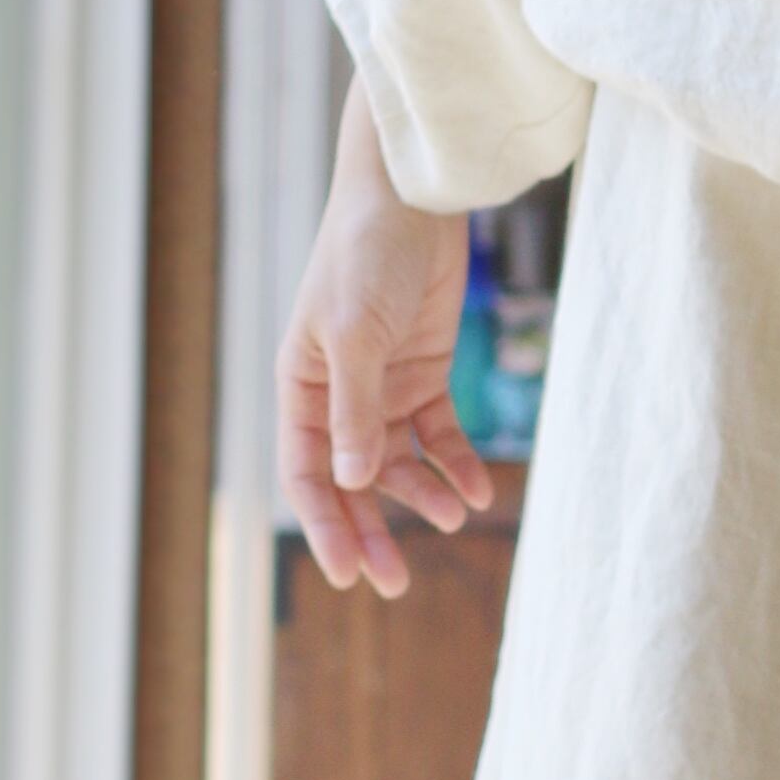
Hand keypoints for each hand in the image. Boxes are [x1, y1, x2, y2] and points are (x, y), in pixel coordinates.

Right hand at [277, 75, 492, 595]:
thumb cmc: (365, 254)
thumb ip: (354, 410)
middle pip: (351, 481)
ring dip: (421, 496)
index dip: (325, 525)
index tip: (348, 574)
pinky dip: (456, 464)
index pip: (306, 474)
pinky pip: (438, 433)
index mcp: (301, 385)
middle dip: (372, 531)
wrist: (413, 195)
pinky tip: (478, 491)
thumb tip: (353, 482)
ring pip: (397, 464)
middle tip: (395, 583)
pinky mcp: (426, 370)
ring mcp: (383, 384)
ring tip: (454, 520)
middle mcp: (337, 394)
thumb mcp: (355, 334)